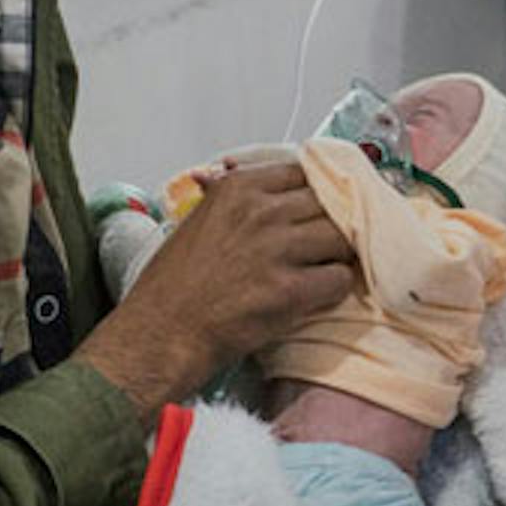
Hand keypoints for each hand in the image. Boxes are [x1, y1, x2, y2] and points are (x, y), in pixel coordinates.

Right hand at [77, 160, 356, 418]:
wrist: (162, 333)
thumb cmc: (175, 284)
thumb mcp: (201, 220)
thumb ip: (242, 202)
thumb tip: (275, 194)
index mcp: (238, 188)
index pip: (305, 172)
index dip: (317, 194)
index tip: (319, 210)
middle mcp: (261, 211)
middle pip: (330, 202)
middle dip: (333, 224)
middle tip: (327, 245)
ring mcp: (278, 249)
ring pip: (342, 237)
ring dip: (338, 255)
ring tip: (321, 270)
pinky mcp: (290, 289)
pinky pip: (340, 278)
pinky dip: (334, 288)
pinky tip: (316, 295)